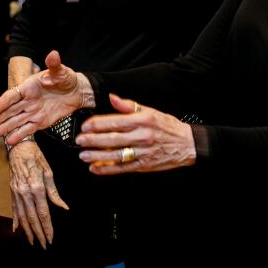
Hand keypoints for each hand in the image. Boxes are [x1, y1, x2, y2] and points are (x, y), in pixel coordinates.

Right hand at [0, 50, 90, 144]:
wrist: (76, 92)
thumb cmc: (65, 79)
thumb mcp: (60, 72)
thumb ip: (54, 65)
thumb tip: (53, 55)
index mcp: (29, 87)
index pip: (12, 96)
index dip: (1, 103)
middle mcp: (28, 100)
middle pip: (10, 110)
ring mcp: (33, 112)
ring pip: (16, 121)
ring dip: (4, 127)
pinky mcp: (40, 122)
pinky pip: (28, 129)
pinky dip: (19, 135)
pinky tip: (9, 141)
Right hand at [7, 139, 67, 248]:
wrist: (18, 147)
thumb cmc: (36, 157)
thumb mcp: (48, 171)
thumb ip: (54, 192)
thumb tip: (63, 207)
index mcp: (36, 188)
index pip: (43, 214)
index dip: (47, 228)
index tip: (51, 238)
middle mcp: (25, 193)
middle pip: (32, 219)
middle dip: (38, 234)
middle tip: (43, 245)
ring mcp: (16, 193)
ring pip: (22, 217)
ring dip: (27, 231)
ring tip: (32, 241)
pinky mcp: (12, 191)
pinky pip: (14, 209)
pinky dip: (16, 220)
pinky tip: (17, 230)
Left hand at [75, 94, 196, 174]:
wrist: (187, 144)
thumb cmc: (167, 126)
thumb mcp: (150, 111)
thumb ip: (129, 106)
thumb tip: (111, 98)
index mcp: (142, 120)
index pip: (115, 121)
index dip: (98, 124)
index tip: (85, 125)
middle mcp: (142, 136)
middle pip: (113, 139)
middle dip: (93, 140)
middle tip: (79, 140)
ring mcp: (143, 152)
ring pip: (116, 155)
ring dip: (98, 156)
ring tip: (83, 155)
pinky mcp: (144, 165)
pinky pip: (123, 168)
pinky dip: (108, 169)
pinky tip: (96, 168)